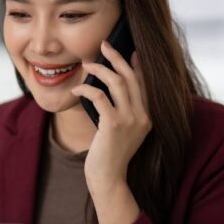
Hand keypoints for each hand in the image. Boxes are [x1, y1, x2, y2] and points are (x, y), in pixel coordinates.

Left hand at [70, 42, 150, 223]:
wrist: (108, 178)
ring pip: (117, 82)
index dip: (136, 65)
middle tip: (104, 44)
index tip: (129, 50)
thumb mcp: (121, 131)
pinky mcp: (113, 124)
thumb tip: (108, 91)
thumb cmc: (109, 155)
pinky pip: (99, 97)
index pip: (144, 83)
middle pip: (132, 77)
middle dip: (117, 58)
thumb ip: (121, 112)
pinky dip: (86, 89)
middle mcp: (143, 115)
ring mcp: (130, 120)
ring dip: (100, 69)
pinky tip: (76, 90)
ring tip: (86, 64)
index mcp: (148, 116)